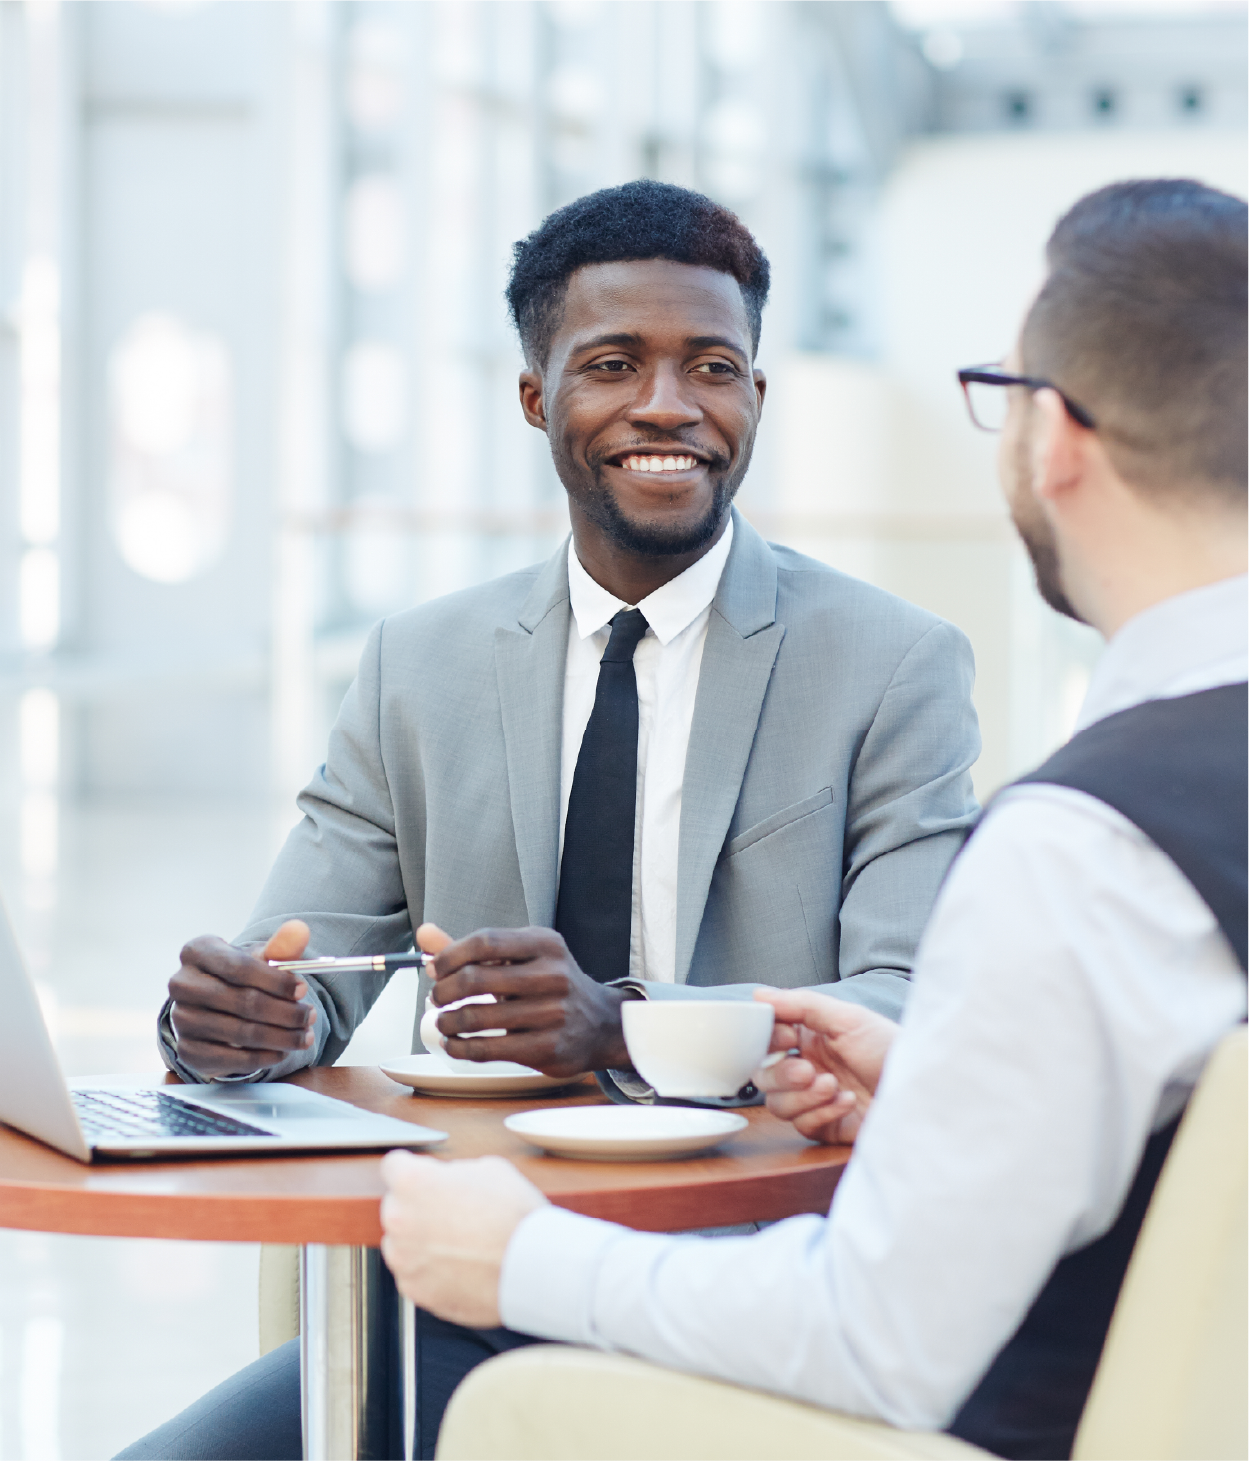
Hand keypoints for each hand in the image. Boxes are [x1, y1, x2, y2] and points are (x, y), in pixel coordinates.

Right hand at [168, 920, 315, 1077]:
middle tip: (311, 1017)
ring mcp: (181, 1019)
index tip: (304, 990)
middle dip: (285, 1012)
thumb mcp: (260, 957)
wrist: (216, 1006)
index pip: (240, 967)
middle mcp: (182, 984)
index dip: (276, 981)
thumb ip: (282, 946)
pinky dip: (262, 1057)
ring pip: (241, 1033)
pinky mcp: (187, 1050)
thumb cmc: (242, 976)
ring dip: (281, 1037)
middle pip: (243, 1002)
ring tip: (305, 1036)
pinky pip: (231, 1059)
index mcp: (197, 951)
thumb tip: (300, 930)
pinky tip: (282, 1052)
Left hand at [379, 1151, 546, 1326]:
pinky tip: (459, 1265)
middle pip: (396, 1205)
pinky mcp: (415, 1290)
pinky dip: (430, 1270)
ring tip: (459, 1242)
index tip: (420, 1174)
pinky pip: (414, 1273)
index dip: (412, 1168)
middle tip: (451, 1210)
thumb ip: (454, 1172)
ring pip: (402, 1242)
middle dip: (418, 1205)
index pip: (392, 1165)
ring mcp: (404, 1259)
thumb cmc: (514, 1215)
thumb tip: (447, 1180)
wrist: (531, 1267)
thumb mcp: (489, 1168)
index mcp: (413, 1182)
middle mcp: (399, 1220)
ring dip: (421, 1240)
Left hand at [417, 923, 631, 1076]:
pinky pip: (488, 1049)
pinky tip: (454, 1043)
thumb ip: (473, 948)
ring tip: (443, 1022)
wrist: (601, 1023)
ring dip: (447, 1022)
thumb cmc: (550, 986)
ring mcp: (552, 1013)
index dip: (450, 956)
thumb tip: (425, 934)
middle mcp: (552, 974)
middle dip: (444, 991)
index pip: (485, 941)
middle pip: (476, 979)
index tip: (435, 968)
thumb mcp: (521, 957)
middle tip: (436, 998)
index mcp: (545, 943)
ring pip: (476, 1017)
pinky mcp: (548, 1047)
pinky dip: (460, 1047)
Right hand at [752, 988, 897, 1145]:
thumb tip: (759, 994)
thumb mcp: (848, 1018)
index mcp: (810, 1037)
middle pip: (765, 1077)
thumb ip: (802, 1005)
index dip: (768, 1040)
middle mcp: (809, 1067)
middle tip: (808, 1071)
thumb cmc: (891, 1048)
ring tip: (833, 1086)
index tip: (787, 1038)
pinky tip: (847, 1102)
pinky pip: (803, 1125)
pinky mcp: (827, 1127)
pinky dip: (822, 1113)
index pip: (767, 1039)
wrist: (923, 1091)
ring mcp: (816, 1099)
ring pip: (778, 1104)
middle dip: (783, 1075)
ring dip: (804, 1096)